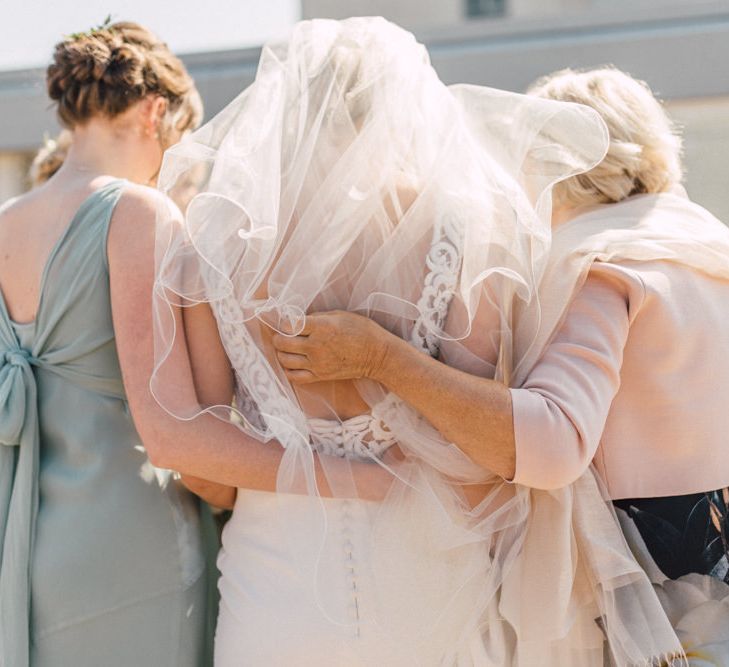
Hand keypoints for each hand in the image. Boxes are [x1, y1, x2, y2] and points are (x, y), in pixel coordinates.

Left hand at [271, 310, 392, 383]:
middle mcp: (316, 346)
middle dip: (278, 338)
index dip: (284, 323)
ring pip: (286, 360)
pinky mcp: (320, 376)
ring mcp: (317, 363)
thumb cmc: (362, 330)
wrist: (377, 355)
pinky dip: (289, 370)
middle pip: (283, 343)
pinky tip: (291, 364)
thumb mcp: (340, 315)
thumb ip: (317, 317)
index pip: (290, 325)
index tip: (287, 322)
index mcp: (322, 327)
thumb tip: (299, 320)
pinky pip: (295, 377)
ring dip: (282, 353)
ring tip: (286, 349)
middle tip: (282, 335)